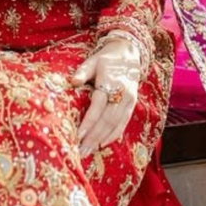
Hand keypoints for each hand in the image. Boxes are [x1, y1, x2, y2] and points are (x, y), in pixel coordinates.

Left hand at [72, 36, 140, 157]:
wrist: (129, 53)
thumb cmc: (106, 58)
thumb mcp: (92, 60)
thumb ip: (82, 71)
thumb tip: (73, 82)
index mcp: (110, 81)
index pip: (98, 106)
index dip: (89, 122)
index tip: (78, 135)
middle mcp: (122, 93)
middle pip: (107, 119)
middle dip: (94, 137)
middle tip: (80, 151)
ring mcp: (129, 100)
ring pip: (115, 124)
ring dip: (102, 139)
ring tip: (88, 151)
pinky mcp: (132, 104)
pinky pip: (123, 123)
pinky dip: (113, 135)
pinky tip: (102, 144)